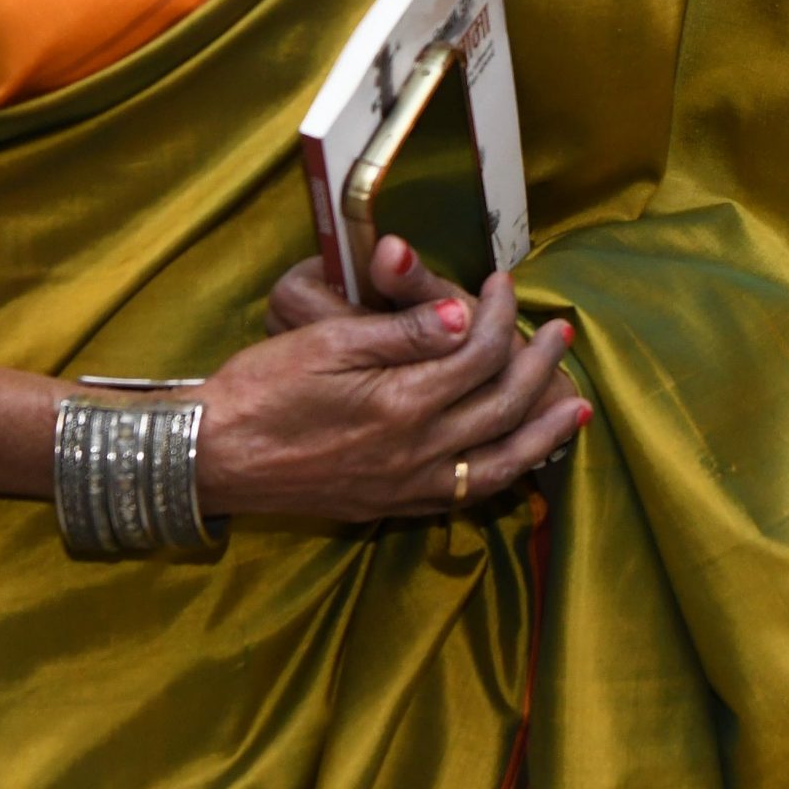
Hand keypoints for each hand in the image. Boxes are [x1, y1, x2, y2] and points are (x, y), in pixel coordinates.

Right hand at [198, 248, 584, 522]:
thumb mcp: (328, 343)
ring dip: (541, 434)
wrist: (212, 457)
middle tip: (563, 333)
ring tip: (576, 411)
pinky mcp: (389, 505)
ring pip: (497, 465)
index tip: (504, 283)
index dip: (499, 313)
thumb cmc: (263, 389)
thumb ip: (402, 333)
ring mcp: (405, 485)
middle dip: (539, 366)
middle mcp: (415, 452)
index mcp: (403, 403)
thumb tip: (464, 316)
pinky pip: (463, 496)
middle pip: (501, 407)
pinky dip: (501, 475)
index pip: (478, 353)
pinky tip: (516, 462)